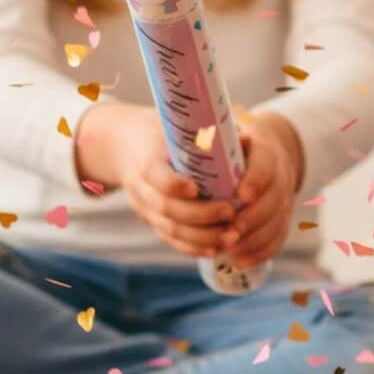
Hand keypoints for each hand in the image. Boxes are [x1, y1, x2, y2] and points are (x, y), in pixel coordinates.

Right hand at [112, 106, 237, 258]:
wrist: (127, 144)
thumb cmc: (164, 132)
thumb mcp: (178, 125)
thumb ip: (209, 133)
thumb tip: (247, 139)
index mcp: (146, 157)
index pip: (155, 175)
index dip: (174, 185)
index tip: (197, 189)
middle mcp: (140, 186)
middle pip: (166, 208)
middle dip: (201, 215)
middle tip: (231, 213)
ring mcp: (144, 207)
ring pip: (169, 229)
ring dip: (203, 237)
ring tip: (231, 236)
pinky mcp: (151, 222)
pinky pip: (170, 240)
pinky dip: (194, 247)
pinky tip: (216, 249)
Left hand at [220, 113, 299, 268]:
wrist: (266, 156)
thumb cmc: (236, 148)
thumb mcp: (228, 138)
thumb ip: (214, 142)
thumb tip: (197, 142)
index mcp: (267, 154)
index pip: (266, 167)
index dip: (256, 182)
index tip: (241, 196)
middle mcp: (280, 179)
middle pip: (273, 202)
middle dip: (252, 219)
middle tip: (231, 231)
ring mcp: (283, 202)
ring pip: (275, 224)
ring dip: (254, 240)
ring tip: (231, 250)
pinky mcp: (282, 220)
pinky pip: (277, 239)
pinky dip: (260, 253)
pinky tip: (240, 262)